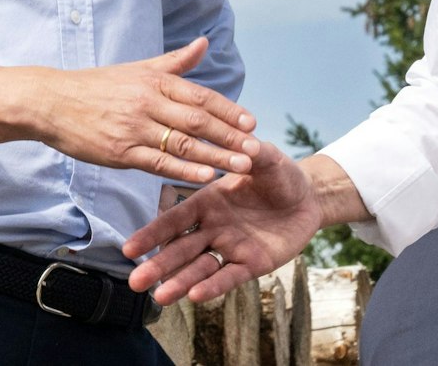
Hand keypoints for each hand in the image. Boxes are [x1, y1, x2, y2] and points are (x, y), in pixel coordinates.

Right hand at [28, 36, 260, 183]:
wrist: (52, 102)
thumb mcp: (138, 69)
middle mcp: (148, 102)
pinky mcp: (120, 152)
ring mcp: (134, 128)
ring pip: (183, 143)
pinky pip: (158, 162)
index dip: (229, 110)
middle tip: (256, 149)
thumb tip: (204, 43)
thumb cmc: (98, 86)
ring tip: (241, 166)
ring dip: (215, 155)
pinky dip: (184, 169)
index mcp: (155, 81)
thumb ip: (175, 62)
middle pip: (198, 121)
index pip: (201, 96)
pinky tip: (206, 176)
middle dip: (230, 136)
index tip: (252, 123)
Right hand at [123, 143, 322, 303]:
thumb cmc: (281, 176)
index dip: (153, 233)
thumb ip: (254, 153)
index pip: (176, 219)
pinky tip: (195, 296)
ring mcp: (231, 247)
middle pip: (181, 249)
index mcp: (209, 202)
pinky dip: (213, 287)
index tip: (129, 248)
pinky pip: (230, 276)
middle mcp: (214, 227)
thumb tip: (246, 140)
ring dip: (180, 282)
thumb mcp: (267, 160)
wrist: (308, 198)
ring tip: (160, 297)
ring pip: (201, 268)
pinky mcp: (252, 263)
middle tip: (135, 283)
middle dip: (159, 265)